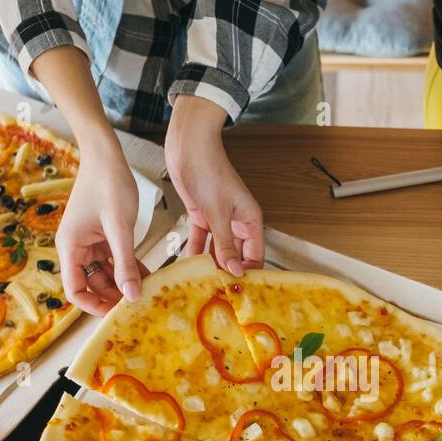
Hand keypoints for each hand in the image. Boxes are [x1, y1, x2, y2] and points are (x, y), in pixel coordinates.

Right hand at [56, 130, 141, 315]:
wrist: (106, 155)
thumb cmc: (107, 184)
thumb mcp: (119, 228)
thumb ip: (126, 263)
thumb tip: (132, 296)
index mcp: (70, 247)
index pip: (74, 290)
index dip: (92, 306)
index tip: (116, 313)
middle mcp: (76, 247)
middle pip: (92, 284)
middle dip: (114, 296)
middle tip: (140, 305)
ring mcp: (89, 242)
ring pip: (105, 273)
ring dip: (124, 282)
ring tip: (148, 292)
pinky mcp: (102, 235)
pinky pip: (114, 259)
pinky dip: (129, 267)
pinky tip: (148, 275)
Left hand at [165, 95, 263, 275]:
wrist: (188, 146)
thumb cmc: (209, 170)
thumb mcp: (217, 213)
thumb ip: (226, 245)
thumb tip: (235, 271)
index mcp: (250, 220)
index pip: (255, 255)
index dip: (249, 274)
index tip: (239, 293)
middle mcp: (237, 222)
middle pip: (236, 255)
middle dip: (226, 273)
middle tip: (217, 294)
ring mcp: (219, 220)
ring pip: (217, 250)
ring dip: (209, 265)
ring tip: (200, 285)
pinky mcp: (201, 216)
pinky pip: (201, 241)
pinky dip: (194, 252)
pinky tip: (186, 267)